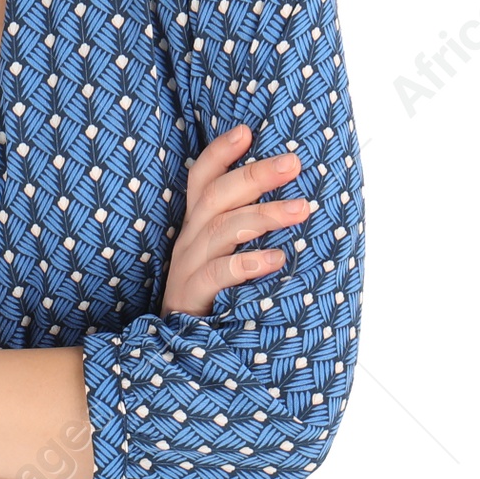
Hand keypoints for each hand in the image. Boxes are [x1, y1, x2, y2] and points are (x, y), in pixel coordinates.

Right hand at [158, 126, 310, 317]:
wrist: (179, 348)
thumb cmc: (213, 296)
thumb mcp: (222, 255)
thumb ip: (244, 226)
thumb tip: (297, 201)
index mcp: (197, 226)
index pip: (201, 179)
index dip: (220, 153)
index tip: (247, 130)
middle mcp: (189, 240)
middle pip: (216, 196)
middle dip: (255, 175)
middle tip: (294, 162)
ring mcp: (188, 268)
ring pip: (222, 230)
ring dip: (263, 215)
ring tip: (301, 209)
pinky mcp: (192, 297)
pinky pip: (218, 274)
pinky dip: (247, 264)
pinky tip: (277, 260)